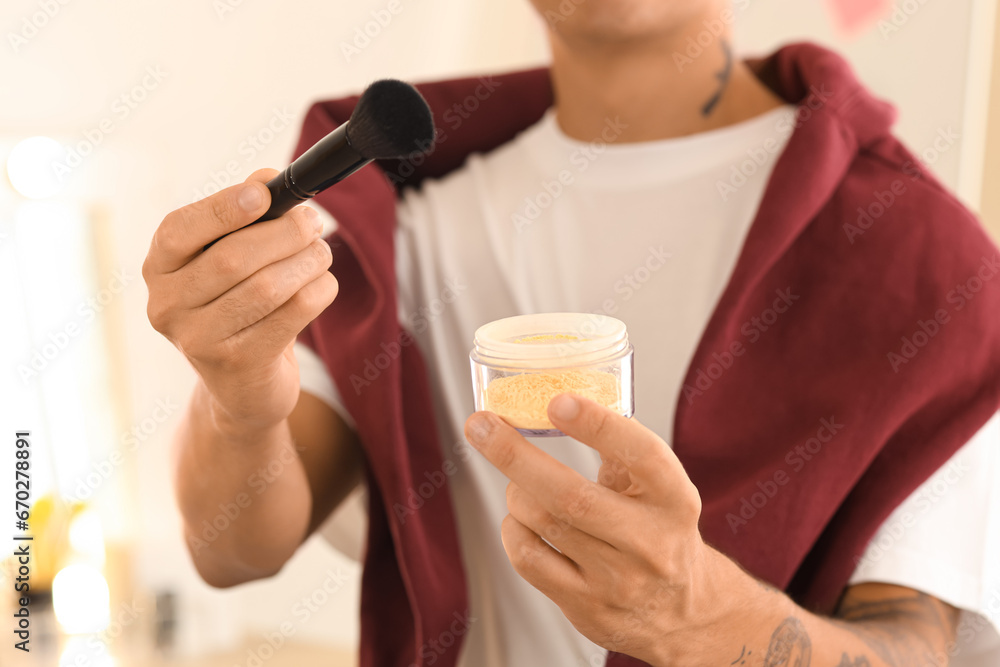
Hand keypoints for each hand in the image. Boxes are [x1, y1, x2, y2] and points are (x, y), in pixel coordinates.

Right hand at [143, 169, 337, 431]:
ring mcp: (200, 341)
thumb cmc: (239, 307)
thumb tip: (266, 177)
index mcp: (160, 269)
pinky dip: (318, 291)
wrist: (242, 387)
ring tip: (322, 253)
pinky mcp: (239, 365)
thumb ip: (245, 216)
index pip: (179, 230)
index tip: (265, 192)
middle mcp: (168, 306)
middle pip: (233, 258)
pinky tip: (323, 284)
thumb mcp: (232, 260)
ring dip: (307, 261)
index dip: (223, 207)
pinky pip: (292, 314)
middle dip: (284, 233)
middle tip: (313, 222)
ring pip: (268, 286)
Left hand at [463, 394, 744, 664]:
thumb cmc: (657, 530)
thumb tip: (553, 402)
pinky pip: (528, 559)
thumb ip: (618, 449)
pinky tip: (521, 519)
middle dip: (515, 456)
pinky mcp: (586, 607)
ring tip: (520, 481)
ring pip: (543, 522)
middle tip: (481, 425)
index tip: (558, 401)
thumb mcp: (658, 488)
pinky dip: (513, 529)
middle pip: (572, 496)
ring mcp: (617, 580)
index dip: (599, 426)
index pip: (642, 455)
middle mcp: (650, 542)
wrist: (680, 611)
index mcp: (674, 500)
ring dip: (517, 491)